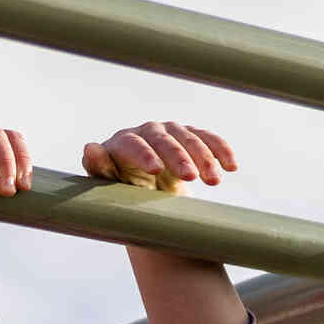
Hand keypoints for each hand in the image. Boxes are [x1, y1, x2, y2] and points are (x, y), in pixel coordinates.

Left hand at [85, 120, 235, 192]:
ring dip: (204, 157)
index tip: (156, 171)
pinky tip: (232, 166)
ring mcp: (171, 132)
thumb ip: (99, 168)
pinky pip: (208, 140)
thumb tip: (91, 148)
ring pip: (189, 137)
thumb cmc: (120, 189)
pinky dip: (221, 151)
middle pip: (163, 138)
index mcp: (123, 142)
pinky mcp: (192, 138)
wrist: (146, 192)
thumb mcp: (108, 185)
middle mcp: (147, 131)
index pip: (133, 143)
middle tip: (192, 178)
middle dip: (179, 156)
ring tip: (214, 181)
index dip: (144, 154)